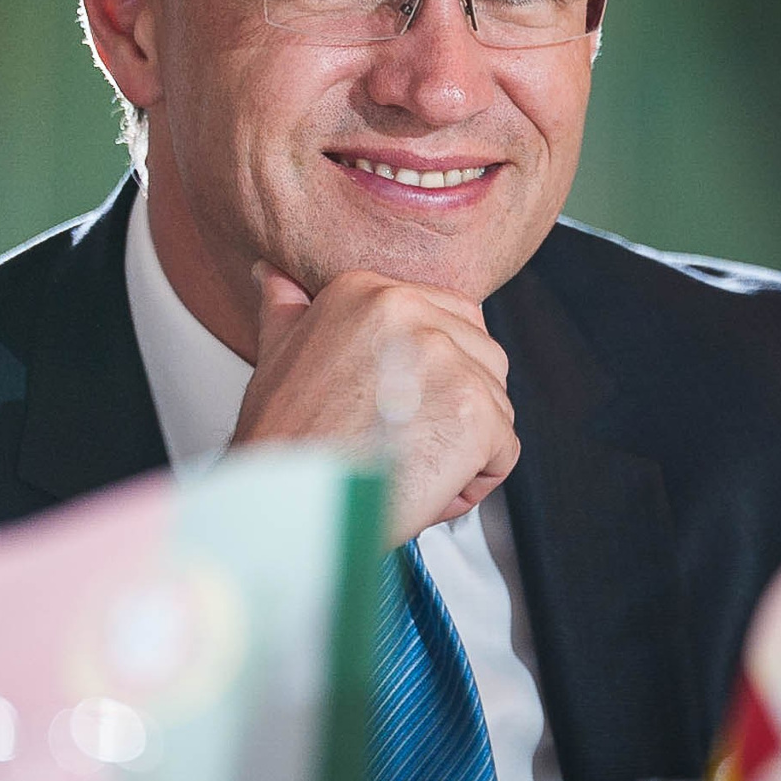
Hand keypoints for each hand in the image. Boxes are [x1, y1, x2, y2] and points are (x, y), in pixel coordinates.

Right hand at [230, 262, 518, 548]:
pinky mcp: (474, 413)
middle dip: (454, 409)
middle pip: (482, 359)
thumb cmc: (284, 442)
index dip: (435, 376)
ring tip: (403, 464)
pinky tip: (422, 486)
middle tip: (398, 441)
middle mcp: (410, 311)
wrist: (285, 504)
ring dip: (462, 447)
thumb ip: (291, 309)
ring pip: (496, 405)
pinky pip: (503, 451)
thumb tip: (278, 276)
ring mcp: (447, 359)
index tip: (395, 406)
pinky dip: (472, 482)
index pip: (451, 319)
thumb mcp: (276, 355)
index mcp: (369, 291)